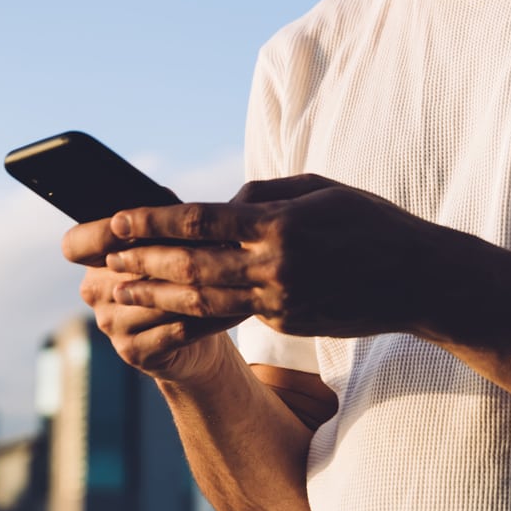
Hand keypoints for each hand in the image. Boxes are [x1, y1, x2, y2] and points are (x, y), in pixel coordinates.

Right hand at [62, 218, 235, 382]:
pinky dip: (210, 317)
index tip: (126, 221)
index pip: (76, 244)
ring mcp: (110, 325)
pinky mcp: (133, 352)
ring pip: (157, 299)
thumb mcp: (172, 246)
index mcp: (94, 262)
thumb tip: (186, 197)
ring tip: (235, 272)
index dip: (100, 232)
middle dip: (176, 254)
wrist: (194, 343)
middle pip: (130, 268)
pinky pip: (177, 330)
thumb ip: (167, 221)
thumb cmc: (183, 279)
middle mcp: (94, 293)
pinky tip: (237, 307)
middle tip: (222, 241)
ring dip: (200, 286)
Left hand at [99, 175, 458, 338]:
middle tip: (89, 257)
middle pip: (187, 266)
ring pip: (200, 301)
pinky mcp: (286, 322)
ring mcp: (279, 300)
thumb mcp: (320, 187)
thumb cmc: (371, 222)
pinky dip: (189, 316)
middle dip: (133, 261)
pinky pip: (228, 319)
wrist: (421, 280)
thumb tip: (220, 204)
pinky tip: (160, 312)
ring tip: (111, 288)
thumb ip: (263, 193)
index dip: (148, 223)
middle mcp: (274, 266)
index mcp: (279, 223)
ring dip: (151, 294)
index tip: (110, 221)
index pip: (198, 221)